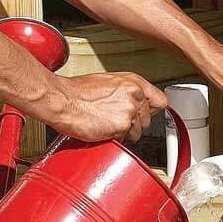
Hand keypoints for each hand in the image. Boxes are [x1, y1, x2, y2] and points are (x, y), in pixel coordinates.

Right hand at [53, 72, 167, 142]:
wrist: (62, 100)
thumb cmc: (77, 92)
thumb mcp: (108, 82)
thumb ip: (126, 91)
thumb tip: (134, 101)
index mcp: (133, 82)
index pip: (159, 101)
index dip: (151, 111)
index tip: (145, 115)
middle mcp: (135, 94)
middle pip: (148, 120)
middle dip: (133, 124)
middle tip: (115, 120)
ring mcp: (130, 110)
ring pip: (137, 132)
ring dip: (124, 133)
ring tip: (106, 124)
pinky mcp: (122, 126)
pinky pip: (125, 140)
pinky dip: (114, 139)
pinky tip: (102, 129)